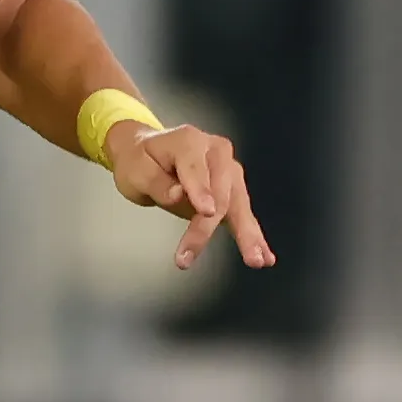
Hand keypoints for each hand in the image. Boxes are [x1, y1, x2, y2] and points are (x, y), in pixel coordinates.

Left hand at [109, 122, 275, 271]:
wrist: (148, 154)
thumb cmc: (140, 161)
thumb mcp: (135, 169)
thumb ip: (157, 182)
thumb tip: (179, 195)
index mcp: (189, 141)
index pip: (196, 168)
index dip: (201, 190)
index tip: (206, 212)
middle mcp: (216, 151)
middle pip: (218, 190)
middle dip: (209, 225)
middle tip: (191, 255)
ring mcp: (229, 170)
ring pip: (238, 204)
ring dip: (247, 234)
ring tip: (256, 260)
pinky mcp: (233, 190)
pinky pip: (243, 214)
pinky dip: (254, 236)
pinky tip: (265, 256)